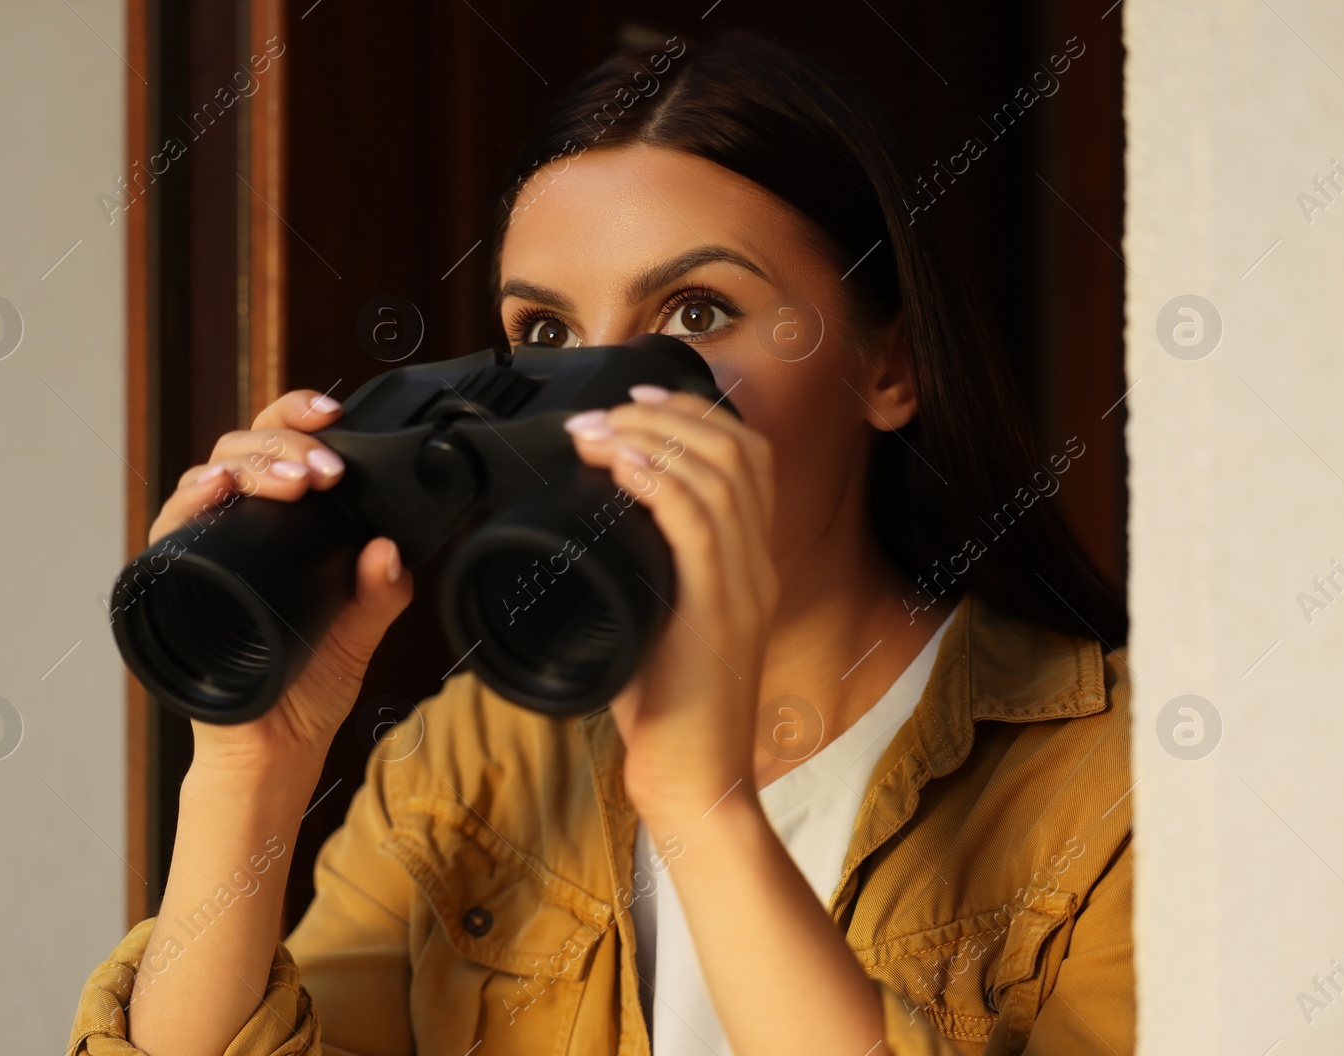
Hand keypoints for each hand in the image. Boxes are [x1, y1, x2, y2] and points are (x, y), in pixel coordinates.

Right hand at [148, 389, 414, 786]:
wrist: (273, 750)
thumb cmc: (307, 688)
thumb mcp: (359, 633)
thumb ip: (380, 593)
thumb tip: (387, 550)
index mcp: (282, 524)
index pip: (282, 447)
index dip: (300, 417)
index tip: (335, 415)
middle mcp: (238, 527)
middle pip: (242, 448)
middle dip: (284, 443)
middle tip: (322, 471)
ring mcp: (205, 549)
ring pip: (208, 474)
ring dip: (251, 465)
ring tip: (293, 482)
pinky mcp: (173, 579)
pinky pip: (169, 528)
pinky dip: (190, 501)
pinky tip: (215, 491)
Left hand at [562, 384, 778, 820]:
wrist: (696, 781)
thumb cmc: (668, 712)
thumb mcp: (656, 626)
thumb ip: (642, 577)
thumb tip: (587, 534)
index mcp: (748, 564)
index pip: (746, 458)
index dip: (694, 415)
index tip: (637, 400)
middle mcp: (755, 565)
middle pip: (735, 450)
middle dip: (666, 413)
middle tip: (607, 409)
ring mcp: (743, 586)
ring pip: (718, 475)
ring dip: (652, 437)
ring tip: (601, 429)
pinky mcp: (719, 612)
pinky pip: (698, 522)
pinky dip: (659, 480)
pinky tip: (623, 463)